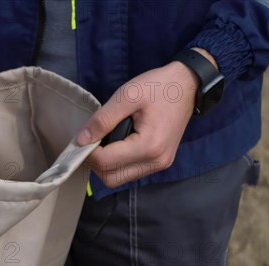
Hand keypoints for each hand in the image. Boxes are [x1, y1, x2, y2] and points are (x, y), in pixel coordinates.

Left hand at [77, 48, 215, 187]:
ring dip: (105, 164)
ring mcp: (159, 164)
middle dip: (95, 161)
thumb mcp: (127, 95)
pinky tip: (117, 143)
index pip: (105, 162)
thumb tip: (81, 140)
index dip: (88, 151)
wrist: (187, 84)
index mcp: (149, 146)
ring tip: (106, 139)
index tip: (84, 136)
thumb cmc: (158, 87)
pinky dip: (117, 163)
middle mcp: (155, 162)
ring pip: (118, 178)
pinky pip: (129, 172)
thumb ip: (102, 119)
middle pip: (110, 177)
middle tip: (94, 139)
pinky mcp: (159, 162)